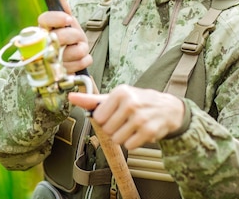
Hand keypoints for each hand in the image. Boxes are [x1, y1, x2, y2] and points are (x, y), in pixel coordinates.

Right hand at [37, 0, 92, 73]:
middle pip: (59, 37)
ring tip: (80, 49)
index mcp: (43, 30)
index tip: (68, 19)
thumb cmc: (68, 40)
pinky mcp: (60, 75)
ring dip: (81, 49)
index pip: (44, 20)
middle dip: (74, 35)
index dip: (57, 18)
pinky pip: (78, 65)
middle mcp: (43, 46)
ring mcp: (51, 62)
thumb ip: (63, 11)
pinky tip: (81, 59)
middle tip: (78, 37)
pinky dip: (84, 61)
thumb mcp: (67, 25)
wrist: (72, 63)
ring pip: (71, 52)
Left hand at [68, 85, 184, 149]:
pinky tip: (140, 132)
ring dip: (123, 136)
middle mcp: (130, 103)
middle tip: (125, 120)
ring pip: (117, 139)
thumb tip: (71, 97)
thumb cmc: (137, 101)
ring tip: (132, 126)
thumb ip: (92, 100)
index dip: (105, 119)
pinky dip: (133, 142)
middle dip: (114, 128)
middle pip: (107, 129)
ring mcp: (140, 118)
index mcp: (120, 93)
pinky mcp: (148, 131)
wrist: (167, 108)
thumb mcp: (115, 97)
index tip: (114, 113)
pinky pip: (129, 146)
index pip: (98, 117)